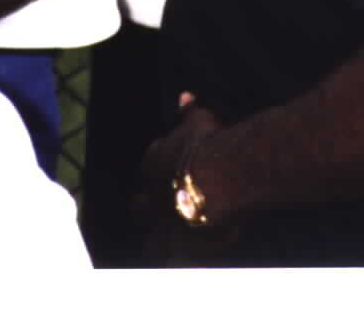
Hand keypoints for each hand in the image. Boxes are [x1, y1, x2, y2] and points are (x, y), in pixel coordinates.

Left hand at [134, 93, 240, 264]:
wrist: (224, 173)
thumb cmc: (214, 142)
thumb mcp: (200, 120)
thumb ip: (189, 112)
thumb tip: (185, 96)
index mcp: (153, 164)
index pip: (144, 176)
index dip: (152, 182)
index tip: (164, 185)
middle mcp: (152, 195)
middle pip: (139, 210)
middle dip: (146, 213)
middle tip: (159, 219)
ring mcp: (165, 222)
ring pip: (152, 242)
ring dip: (158, 246)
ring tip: (164, 253)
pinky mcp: (184, 244)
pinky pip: (175, 262)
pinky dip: (179, 264)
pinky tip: (184, 267)